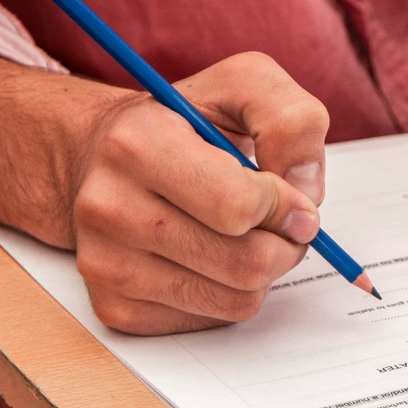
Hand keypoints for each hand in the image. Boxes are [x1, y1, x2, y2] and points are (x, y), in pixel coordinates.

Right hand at [69, 53, 328, 333]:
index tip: (291, 195)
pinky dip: (230, 292)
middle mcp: (109, 207)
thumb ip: (291, 120)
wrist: (101, 158)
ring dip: (263, 270)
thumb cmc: (182, 123)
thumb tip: (306, 193)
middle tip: (280, 220)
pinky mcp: (114, 308)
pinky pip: (212, 321)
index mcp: (137, 143)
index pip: (240, 206)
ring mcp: (105, 265)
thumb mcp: (243, 87)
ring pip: (237, 300)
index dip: (286, 205)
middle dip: (285, 242)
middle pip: (247, 263)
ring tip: (244, 233)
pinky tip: (211, 256)